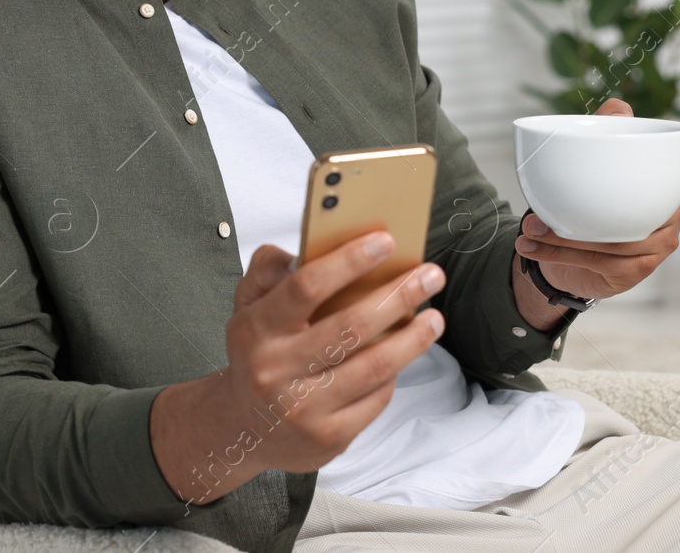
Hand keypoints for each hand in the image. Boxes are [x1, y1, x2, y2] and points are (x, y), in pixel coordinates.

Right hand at [149, 233, 445, 505]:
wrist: (245, 428)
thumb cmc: (257, 353)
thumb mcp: (247, 306)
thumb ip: (268, 269)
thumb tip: (305, 249)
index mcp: (256, 328)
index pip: (306, 287)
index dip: (349, 262)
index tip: (385, 242)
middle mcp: (275, 369)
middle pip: (350, 327)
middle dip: (399, 297)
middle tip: (431, 276)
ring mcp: (302, 408)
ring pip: (374, 366)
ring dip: (413, 339)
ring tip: (434, 318)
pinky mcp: (327, 438)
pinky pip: (375, 398)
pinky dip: (394, 373)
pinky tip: (403, 356)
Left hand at [514, 98, 679, 301]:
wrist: (582, 251)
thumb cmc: (595, 201)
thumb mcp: (599, 161)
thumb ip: (610, 129)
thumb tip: (620, 109)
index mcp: (667, 186)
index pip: (648, 176)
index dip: (610, 174)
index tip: (567, 166)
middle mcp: (671, 218)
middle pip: (626, 215)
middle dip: (577, 216)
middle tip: (531, 215)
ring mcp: (658, 248)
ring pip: (608, 244)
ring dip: (561, 240)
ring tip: (527, 230)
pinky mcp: (638, 271)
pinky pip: (598, 263)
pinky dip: (559, 257)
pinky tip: (530, 248)